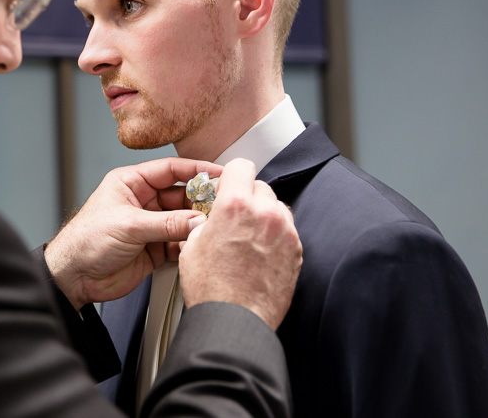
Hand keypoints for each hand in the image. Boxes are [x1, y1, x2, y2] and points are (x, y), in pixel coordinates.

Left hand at [45, 157, 223, 309]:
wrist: (74, 277)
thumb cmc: (85, 242)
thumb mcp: (128, 226)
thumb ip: (166, 223)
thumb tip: (198, 220)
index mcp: (131, 183)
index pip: (171, 170)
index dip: (197, 170)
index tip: (220, 173)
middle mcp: (143, 202)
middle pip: (182, 195)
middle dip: (202, 201)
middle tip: (222, 206)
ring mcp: (150, 225)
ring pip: (184, 220)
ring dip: (197, 225)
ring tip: (213, 228)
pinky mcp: (155, 249)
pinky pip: (180, 242)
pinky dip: (191, 245)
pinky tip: (198, 246)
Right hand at [179, 158, 301, 329]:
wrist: (235, 321)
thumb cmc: (212, 290)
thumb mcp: (191, 246)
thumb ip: (204, 221)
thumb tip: (207, 217)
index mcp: (235, 205)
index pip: (241, 166)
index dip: (231, 175)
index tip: (228, 184)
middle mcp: (264, 213)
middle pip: (260, 186)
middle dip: (246, 197)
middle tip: (234, 217)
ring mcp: (285, 232)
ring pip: (276, 207)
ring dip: (263, 215)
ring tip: (247, 238)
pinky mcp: (297, 251)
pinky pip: (287, 230)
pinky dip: (275, 236)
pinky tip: (259, 253)